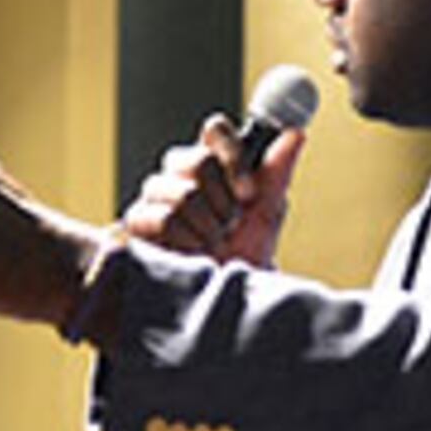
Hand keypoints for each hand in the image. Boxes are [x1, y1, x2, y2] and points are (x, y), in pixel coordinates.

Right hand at [122, 112, 305, 268]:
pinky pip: (161, 216)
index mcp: (212, 165)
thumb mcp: (267, 215)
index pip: (214, 131)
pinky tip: (190, 252)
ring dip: (207, 224)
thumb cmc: (243, 256)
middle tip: (230, 225)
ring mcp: (154, 197)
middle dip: (222, 200)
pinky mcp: (135, 223)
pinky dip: (186, 238)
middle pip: (196, 158)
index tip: (248, 192)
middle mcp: (179, 175)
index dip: (232, 154)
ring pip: (182, 191)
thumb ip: (277, 174)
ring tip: (210, 243)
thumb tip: (294, 134)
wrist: (223, 299)